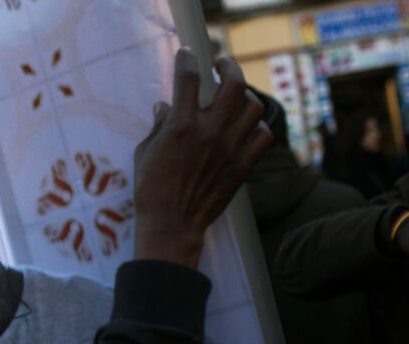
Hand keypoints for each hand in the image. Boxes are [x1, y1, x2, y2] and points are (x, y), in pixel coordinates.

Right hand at [133, 49, 271, 267]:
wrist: (172, 224)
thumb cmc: (152, 190)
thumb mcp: (145, 152)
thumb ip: (158, 126)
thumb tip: (164, 107)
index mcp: (181, 125)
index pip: (188, 78)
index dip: (187, 59)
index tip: (187, 54)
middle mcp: (210, 131)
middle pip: (233, 83)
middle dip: (228, 67)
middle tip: (222, 66)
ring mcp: (230, 148)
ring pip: (253, 106)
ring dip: (246, 96)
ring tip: (237, 97)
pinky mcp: (243, 165)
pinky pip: (263, 136)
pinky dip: (257, 127)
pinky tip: (247, 128)